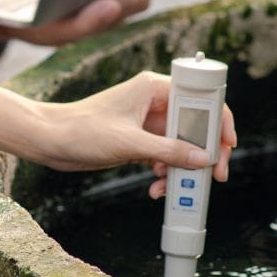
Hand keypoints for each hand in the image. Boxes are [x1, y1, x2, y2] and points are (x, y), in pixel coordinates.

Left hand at [27, 69, 235, 198]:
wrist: (49, 140)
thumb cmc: (83, 130)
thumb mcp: (130, 143)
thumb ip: (170, 151)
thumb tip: (204, 160)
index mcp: (154, 88)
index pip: (200, 98)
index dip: (219, 120)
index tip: (228, 146)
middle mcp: (154, 102)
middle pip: (195, 125)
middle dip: (204, 153)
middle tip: (214, 176)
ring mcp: (147, 122)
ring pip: (181, 145)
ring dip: (182, 168)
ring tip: (171, 187)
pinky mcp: (138, 140)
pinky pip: (164, 156)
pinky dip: (165, 172)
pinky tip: (155, 188)